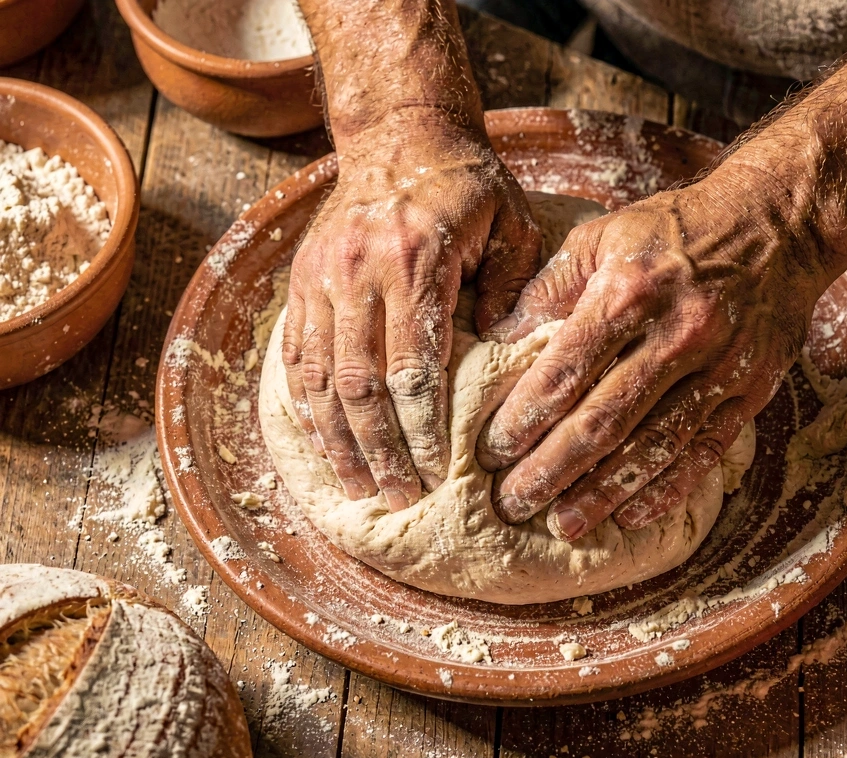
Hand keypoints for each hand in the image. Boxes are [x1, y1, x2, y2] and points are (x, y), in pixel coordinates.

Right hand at [285, 111, 539, 510]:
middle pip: (361, 385)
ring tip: (357, 486)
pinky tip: (322, 441)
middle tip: (398, 497)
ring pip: (320, 377)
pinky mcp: (301, 281)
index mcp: (413, 260)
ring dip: (337, 440)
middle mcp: (357, 273)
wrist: (398, 133)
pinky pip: (296, 354)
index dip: (422, 428)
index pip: (413, 367)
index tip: (435, 472)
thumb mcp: (510, 221)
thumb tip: (502, 352)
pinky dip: (307, 405)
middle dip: (380, 450)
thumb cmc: (465, 183)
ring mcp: (321, 277)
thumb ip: (512, 287)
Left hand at [476, 169, 834, 539]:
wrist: (777, 223)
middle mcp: (675, 333)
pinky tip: (631, 513)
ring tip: (563, 526)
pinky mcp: (750, 389)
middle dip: (551, 470)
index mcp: (628, 292)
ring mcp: (719, 366)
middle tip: (512, 505)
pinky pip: (705, 450)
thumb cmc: (674, 230)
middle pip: (603, 420)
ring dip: (604, 493)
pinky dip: (667, 488)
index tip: (490, 452)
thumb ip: (549, 287)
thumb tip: (499, 338)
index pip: (564, 371)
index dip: (523, 419)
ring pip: (653, 447)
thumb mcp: (602, 236)